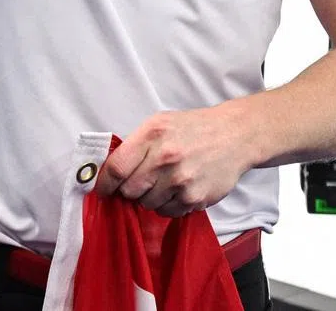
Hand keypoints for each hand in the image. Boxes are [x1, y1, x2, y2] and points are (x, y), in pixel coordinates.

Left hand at [96, 106, 250, 217]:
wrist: (233, 136)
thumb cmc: (192, 128)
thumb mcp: (159, 123)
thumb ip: (136, 145)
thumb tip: (113, 171)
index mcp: (152, 135)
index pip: (117, 167)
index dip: (104, 183)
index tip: (102, 190)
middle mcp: (164, 158)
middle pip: (130, 190)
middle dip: (129, 190)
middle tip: (139, 182)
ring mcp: (180, 180)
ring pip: (148, 204)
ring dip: (150, 198)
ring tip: (164, 182)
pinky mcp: (194, 199)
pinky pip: (168, 212)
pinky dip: (168, 205)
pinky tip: (178, 189)